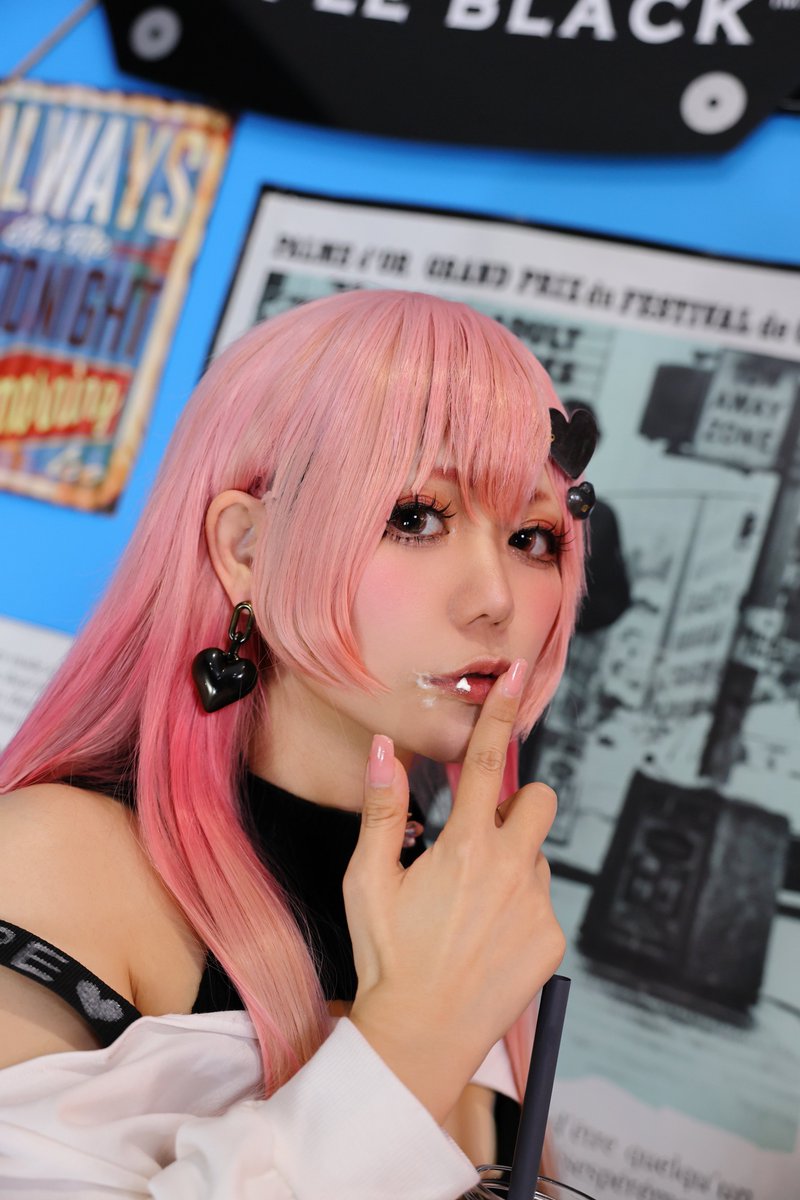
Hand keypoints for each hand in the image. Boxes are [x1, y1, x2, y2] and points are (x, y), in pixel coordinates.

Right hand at [345, 659, 564, 1122]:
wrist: (418, 1039)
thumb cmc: (386, 956)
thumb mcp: (368, 878)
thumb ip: (383, 808)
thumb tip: (385, 749)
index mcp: (466, 847)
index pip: (487, 762)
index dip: (500, 713)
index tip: (515, 674)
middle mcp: (512, 870)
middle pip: (541, 802)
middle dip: (518, 805)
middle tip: (478, 838)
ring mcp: (537, 907)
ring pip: (537, 857)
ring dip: (512, 864)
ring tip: (468, 908)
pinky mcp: (552, 941)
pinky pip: (542, 902)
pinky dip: (519, 907)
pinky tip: (485, 939)